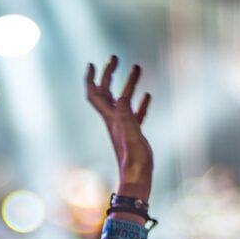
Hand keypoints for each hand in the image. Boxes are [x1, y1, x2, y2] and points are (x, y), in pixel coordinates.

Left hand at [86, 56, 152, 199]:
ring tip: (136, 68)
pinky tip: (148, 95)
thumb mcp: (131, 135)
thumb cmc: (135, 160)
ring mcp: (124, 127)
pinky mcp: (134, 134)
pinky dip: (140, 102)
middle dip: (108, 74)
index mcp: (111, 118)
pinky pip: (136, 113)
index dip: (91, 78)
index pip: (95, 94)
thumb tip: (121, 98)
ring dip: (127, 84)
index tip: (92, 63)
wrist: (138, 179)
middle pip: (106, 93)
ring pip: (123, 100)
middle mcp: (114, 120)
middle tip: (114, 58)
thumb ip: (126, 118)